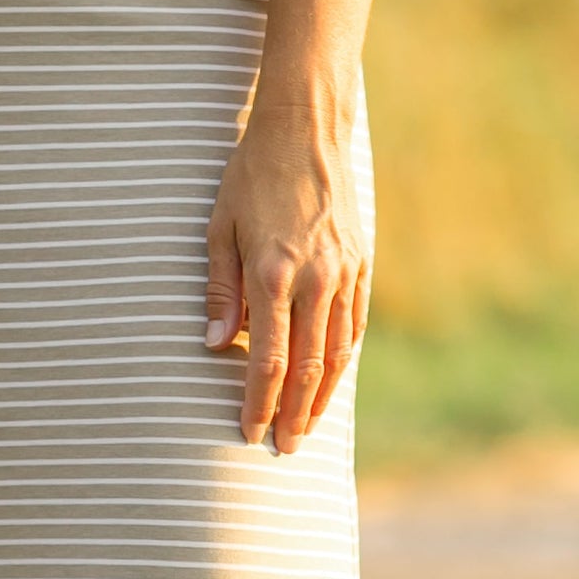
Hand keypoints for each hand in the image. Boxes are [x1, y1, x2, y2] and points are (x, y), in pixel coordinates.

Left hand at [204, 112, 369, 453]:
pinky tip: (329, 382)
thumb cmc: (251, 177)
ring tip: (308, 428)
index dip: (258, 401)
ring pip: (337, 354)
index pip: (267, 359)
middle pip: (307, 368)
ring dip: (322, 397)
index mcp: (272, 273)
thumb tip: (216, 347)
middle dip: (294, 414)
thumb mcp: (219, 228)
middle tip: (284, 449)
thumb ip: (219, 291)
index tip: (248, 430)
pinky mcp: (362, 264)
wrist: (306, 130)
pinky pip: (354, 326)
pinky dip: (342, 362)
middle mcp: (315, 279)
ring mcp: (344, 273)